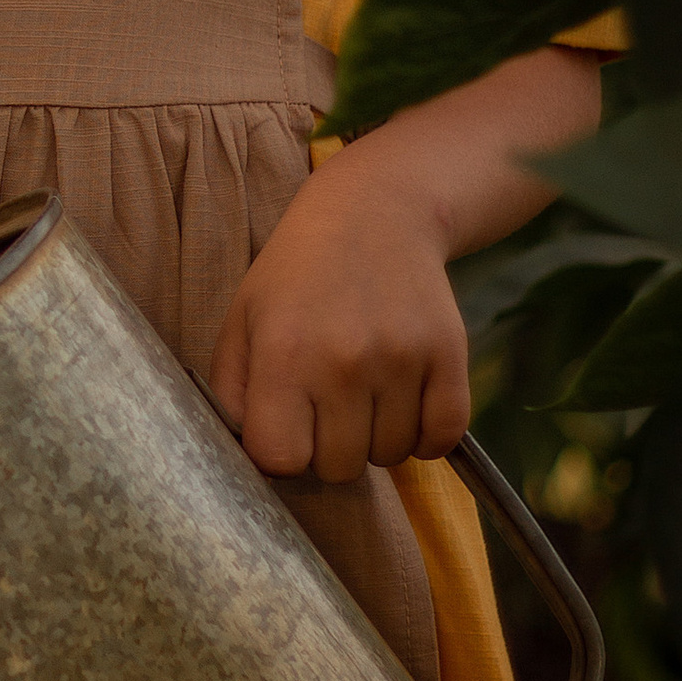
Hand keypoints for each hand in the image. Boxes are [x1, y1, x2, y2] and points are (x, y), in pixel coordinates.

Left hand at [209, 151, 469, 479]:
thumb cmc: (297, 274)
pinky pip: (440, 438)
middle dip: (327, 449)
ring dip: (375, 439)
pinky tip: (403, 409)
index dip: (279, 453)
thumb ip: (233, 392)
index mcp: (284, 354)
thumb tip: (252, 457)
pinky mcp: (448, 355)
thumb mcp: (243, 320)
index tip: (284, 429)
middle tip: (325, 407)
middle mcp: (344, 361)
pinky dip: (424, 438)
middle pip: (338, 468)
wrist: (375, 212)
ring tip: (362, 394)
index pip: (280, 459)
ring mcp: (401, 359)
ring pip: (390, 457)